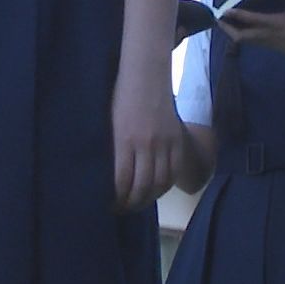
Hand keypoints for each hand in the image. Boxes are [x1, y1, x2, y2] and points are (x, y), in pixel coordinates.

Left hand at [111, 61, 174, 212]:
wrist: (146, 74)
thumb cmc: (119, 97)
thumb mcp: (109, 124)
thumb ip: (111, 150)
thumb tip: (107, 179)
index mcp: (124, 140)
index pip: (121, 181)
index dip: (116, 199)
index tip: (109, 205)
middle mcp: (146, 144)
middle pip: (142, 187)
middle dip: (131, 204)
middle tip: (123, 209)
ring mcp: (164, 143)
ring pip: (160, 183)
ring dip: (149, 199)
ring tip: (138, 203)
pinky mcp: (177, 140)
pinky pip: (174, 171)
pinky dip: (165, 186)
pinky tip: (156, 190)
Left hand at [213, 0, 284, 69]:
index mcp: (273, 24)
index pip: (250, 19)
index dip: (236, 15)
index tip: (224, 10)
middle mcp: (265, 34)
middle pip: (239, 35)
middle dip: (226, 28)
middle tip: (218, 17)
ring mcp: (265, 41)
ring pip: (242, 39)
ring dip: (231, 31)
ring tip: (223, 21)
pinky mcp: (267, 45)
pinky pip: (248, 40)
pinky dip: (240, 33)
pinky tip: (238, 26)